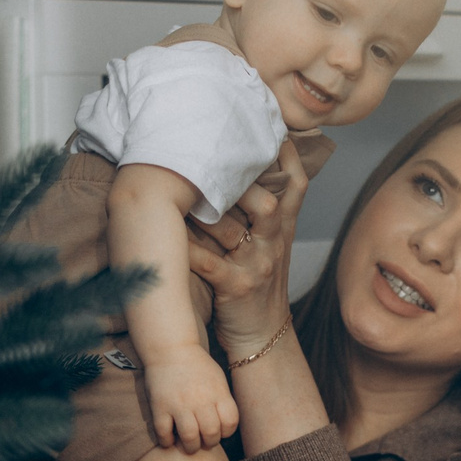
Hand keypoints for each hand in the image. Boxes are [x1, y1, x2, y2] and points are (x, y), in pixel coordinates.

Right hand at [143, 344, 239, 452]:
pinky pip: (164, 433)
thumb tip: (226, 424)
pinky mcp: (160, 406)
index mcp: (218, 393)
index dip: (226, 432)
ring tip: (188, 445)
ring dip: (190, 447)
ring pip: (189, 437)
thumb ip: (223, 400)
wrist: (171, 347)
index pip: (230, 423)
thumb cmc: (196, 365)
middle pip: (211, 434)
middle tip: (203, 441)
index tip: (219, 431)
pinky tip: (169, 439)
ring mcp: (179, 404)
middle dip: (209, 443)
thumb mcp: (218, 378)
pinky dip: (167, 441)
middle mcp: (200, 400)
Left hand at [189, 139, 309, 357]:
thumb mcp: (271, 243)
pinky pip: (208, 262)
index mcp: (282, 227)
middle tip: (207, 151)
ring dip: (203, 208)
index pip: (295, 183)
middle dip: (239, 177)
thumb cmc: (258, 282)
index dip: (285, 154)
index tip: (268, 124)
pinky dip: (186, 248)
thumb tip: (237, 168)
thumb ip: (262, 208)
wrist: (264, 336)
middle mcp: (274, 241)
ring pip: (232, 227)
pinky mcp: (237, 287)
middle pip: (267, 199)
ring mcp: (258, 264)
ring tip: (174, 185)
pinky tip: (165, 235)